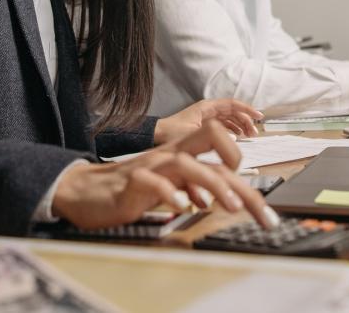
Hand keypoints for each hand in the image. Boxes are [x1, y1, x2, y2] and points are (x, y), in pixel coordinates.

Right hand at [52, 120, 277, 229]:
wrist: (88, 191)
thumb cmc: (133, 187)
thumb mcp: (173, 185)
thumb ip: (199, 186)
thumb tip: (231, 197)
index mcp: (182, 152)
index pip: (218, 140)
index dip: (238, 156)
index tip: (251, 189)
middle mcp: (171, 153)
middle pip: (211, 142)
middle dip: (240, 169)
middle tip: (260, 208)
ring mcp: (152, 165)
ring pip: (187, 163)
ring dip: (213, 184)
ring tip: (230, 207)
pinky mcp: (132, 181)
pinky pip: (153, 183)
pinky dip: (170, 194)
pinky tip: (182, 208)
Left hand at [153, 98, 263, 144]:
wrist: (156, 135)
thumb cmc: (170, 133)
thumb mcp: (192, 134)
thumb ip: (211, 135)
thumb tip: (230, 140)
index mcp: (207, 107)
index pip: (232, 104)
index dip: (247, 109)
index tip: (259, 116)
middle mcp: (208, 109)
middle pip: (233, 111)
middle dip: (246, 120)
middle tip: (254, 132)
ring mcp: (207, 116)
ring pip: (230, 118)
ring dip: (241, 125)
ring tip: (249, 136)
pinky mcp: (204, 124)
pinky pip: (223, 124)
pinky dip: (233, 129)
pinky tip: (237, 137)